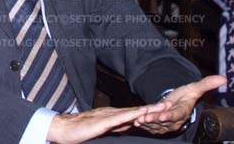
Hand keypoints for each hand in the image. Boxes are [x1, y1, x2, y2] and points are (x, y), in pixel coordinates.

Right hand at [47, 103, 168, 143]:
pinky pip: (120, 118)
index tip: (164, 108)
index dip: (150, 110)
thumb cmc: (79, 131)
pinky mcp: (103, 122)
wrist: (63, 129)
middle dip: (154, 107)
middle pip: (137, 110)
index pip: (135, 113)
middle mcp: (112, 114)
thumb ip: (115, 127)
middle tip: (170, 103)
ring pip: (132, 112)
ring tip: (162, 106)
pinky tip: (141, 113)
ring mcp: (108, 117)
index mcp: (113, 116)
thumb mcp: (102, 129)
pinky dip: (132, 115)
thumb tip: (126, 126)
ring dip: (148, 109)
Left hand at [133, 75, 225, 134]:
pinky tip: (135, 121)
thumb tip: (222, 78)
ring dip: (146, 123)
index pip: (176, 115)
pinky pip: (149, 126)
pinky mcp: (158, 127)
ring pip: (154, 125)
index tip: (162, 115)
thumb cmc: (185, 96)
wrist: (176, 103)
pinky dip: (143, 125)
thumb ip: (205, 84)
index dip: (169, 115)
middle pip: (162, 121)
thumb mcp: (193, 88)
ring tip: (137, 119)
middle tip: (143, 118)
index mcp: (182, 112)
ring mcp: (165, 125)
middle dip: (153, 120)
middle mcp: (174, 121)